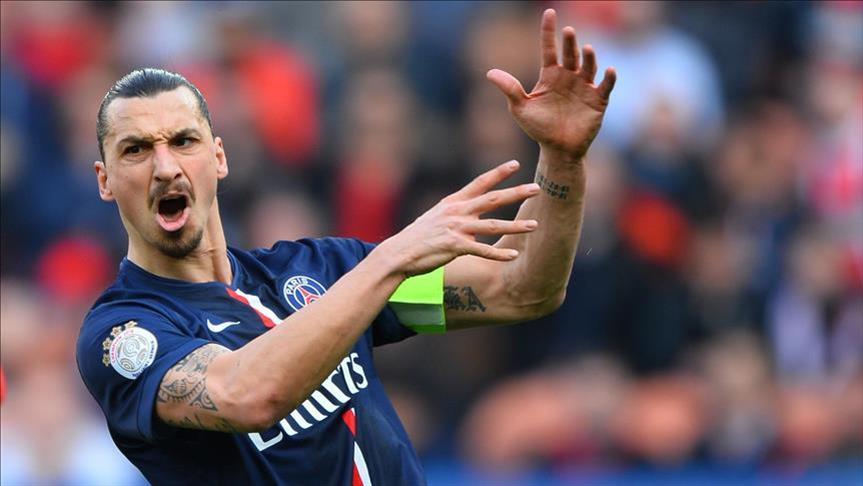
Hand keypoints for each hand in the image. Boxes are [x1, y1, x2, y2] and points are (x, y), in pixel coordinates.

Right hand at [376, 160, 539, 276]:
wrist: (398, 253)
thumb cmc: (418, 237)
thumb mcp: (436, 217)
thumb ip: (455, 212)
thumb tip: (472, 212)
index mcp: (453, 202)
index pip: (479, 183)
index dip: (498, 173)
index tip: (516, 163)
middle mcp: (456, 212)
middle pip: (492, 200)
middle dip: (516, 193)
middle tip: (536, 188)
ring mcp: (456, 229)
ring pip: (492, 225)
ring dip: (515, 225)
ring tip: (534, 224)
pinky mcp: (454, 247)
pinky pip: (482, 250)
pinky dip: (498, 254)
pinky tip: (513, 255)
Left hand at [487, 9, 615, 160]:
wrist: (558, 149)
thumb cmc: (538, 128)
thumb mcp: (520, 108)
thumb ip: (510, 89)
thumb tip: (489, 72)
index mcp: (550, 75)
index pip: (549, 48)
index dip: (548, 31)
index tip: (549, 12)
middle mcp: (569, 77)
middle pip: (570, 54)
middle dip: (570, 43)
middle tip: (568, 31)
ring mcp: (585, 87)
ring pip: (588, 67)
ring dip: (589, 57)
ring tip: (587, 48)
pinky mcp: (598, 100)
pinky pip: (605, 86)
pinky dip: (608, 78)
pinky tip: (609, 70)